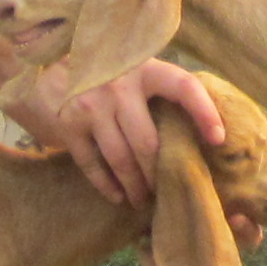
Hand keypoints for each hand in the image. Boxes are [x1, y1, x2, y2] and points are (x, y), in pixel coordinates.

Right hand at [1, 55, 227, 207]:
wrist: (48, 66)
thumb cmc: (105, 73)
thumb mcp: (134, 69)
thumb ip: (159, 88)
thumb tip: (201, 129)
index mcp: (145, 69)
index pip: (184, 87)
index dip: (204, 112)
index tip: (218, 139)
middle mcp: (119, 86)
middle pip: (147, 141)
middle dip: (158, 173)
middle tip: (165, 189)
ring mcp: (91, 106)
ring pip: (121, 158)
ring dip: (134, 185)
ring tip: (142, 199)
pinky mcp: (68, 125)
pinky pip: (92, 164)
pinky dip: (106, 185)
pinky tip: (117, 196)